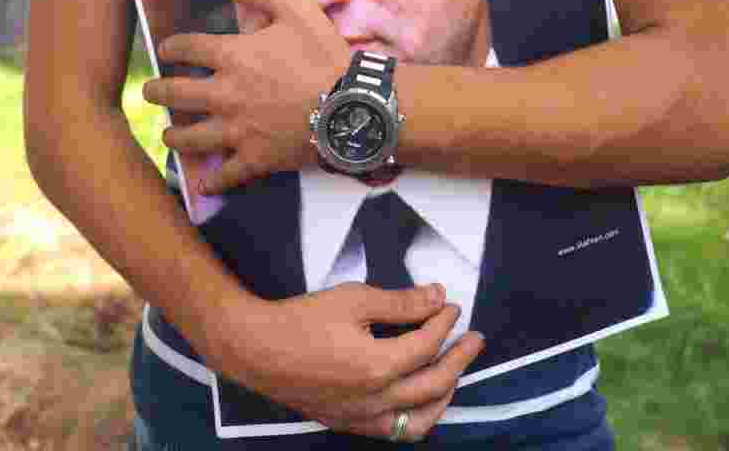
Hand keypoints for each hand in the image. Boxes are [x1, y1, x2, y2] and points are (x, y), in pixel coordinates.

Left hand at [144, 0, 350, 193]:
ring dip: (176, 135)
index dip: (173, 47)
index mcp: (232, 57)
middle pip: (178, 94)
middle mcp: (226, 95)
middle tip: (150, 93)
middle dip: (159, 92)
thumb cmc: (324, 55)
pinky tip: (204, 185)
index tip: (166, 49)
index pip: (189, 48)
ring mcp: (238, 130)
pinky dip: (214, 182)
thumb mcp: (297, 8)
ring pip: (194, 137)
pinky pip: (228, 174)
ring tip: (167, 135)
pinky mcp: (256, 158)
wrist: (350, 105)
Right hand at [214, 282, 484, 441]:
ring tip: (454, 373)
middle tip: (474, 338)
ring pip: (420, 420)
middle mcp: (374, 399)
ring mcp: (361, 417)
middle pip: (434, 383)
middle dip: (460, 358)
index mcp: (377, 366)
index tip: (449, 305)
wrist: (255, 349)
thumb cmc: (300, 320)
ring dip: (445, 395)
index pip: (427, 345)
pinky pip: (393, 432)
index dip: (443, 322)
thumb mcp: (353, 299)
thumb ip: (400, 301)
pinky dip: (415, 417)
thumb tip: (435, 296)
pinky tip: (418, 398)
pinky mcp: (348, 423)